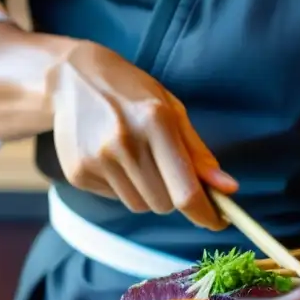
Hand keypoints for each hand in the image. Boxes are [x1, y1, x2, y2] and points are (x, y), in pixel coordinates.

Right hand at [53, 41, 236, 229]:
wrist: (72, 77)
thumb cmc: (132, 93)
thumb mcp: (172, 110)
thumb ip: (198, 153)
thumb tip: (227, 188)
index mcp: (155, 121)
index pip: (185, 191)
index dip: (205, 214)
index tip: (218, 221)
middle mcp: (125, 142)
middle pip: (163, 205)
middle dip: (172, 196)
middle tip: (164, 168)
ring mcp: (98, 159)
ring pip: (139, 206)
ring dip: (147, 193)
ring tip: (135, 158)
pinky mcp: (79, 172)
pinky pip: (114, 199)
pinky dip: (122, 186)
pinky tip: (112, 157)